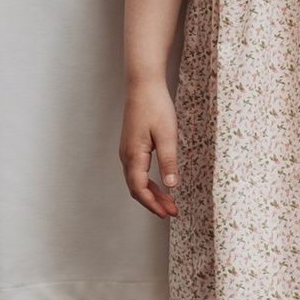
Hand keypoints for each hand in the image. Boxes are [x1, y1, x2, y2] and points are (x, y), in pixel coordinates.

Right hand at [121, 79, 180, 217]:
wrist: (143, 85)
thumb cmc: (155, 106)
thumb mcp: (167, 135)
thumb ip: (168, 161)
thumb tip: (171, 186)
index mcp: (134, 155)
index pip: (139, 189)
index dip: (152, 204)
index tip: (166, 214)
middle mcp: (126, 156)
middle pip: (137, 188)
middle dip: (154, 203)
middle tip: (173, 212)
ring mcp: (127, 151)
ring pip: (137, 180)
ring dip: (153, 194)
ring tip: (170, 203)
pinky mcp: (132, 146)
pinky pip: (138, 171)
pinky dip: (150, 182)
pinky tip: (163, 185)